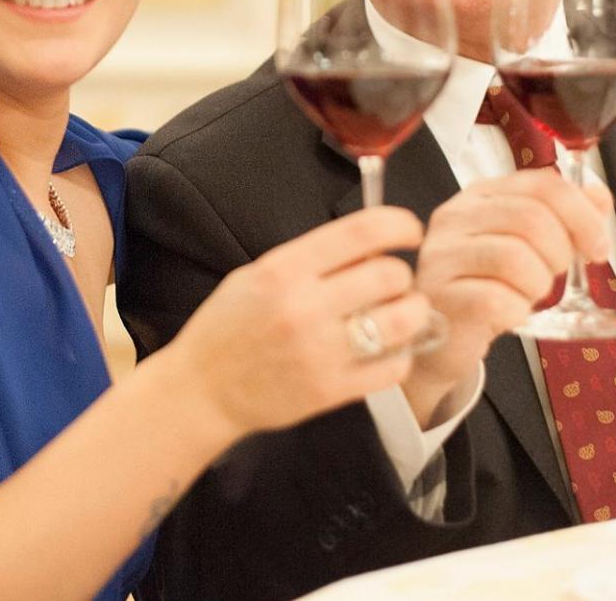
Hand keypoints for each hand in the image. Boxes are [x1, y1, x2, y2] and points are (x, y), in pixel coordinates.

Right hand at [165, 206, 433, 440]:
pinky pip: (393, 368)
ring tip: (403, 313)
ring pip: (401, 321)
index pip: (362, 231)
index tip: (409, 231)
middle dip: (401, 275)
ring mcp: (319, 351)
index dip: (399, 224)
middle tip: (394, 283)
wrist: (202, 389)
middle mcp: (304, 307)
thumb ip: (311, 259)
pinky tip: (390, 351)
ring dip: (412, 313)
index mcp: (284, 270)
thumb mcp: (258, 275)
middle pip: (390, 274)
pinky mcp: (330, 391)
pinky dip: (402, 356)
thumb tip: (372, 245)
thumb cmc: (229, 327)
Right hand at [399, 169, 611, 422]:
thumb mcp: (528, 246)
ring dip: (537, 285)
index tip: (597, 246)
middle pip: (531, 218)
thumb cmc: (487, 287)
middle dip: (560, 253)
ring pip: (516, 259)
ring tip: (525, 295)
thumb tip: (600, 198)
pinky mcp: (441, 297)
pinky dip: (517, 312)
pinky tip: (507, 315)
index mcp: (480, 196)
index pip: (542, 185)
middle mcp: (455, 217)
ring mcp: (442, 256)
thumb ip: (564, 218)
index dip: (582, 215)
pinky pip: (499, 300)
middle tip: (555, 275)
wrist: (444, 337)